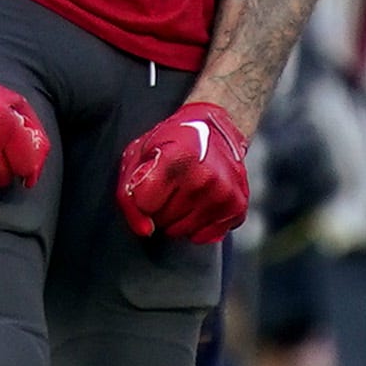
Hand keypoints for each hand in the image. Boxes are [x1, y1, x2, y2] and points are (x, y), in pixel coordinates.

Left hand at [115, 103, 250, 243]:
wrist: (215, 129)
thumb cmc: (171, 141)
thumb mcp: (137, 155)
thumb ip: (128, 195)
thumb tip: (144, 231)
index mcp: (176, 158)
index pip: (144, 204)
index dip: (141, 197)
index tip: (149, 183)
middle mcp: (204, 177)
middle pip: (162, 220)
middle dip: (159, 207)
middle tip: (169, 185)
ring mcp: (224, 194)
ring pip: (180, 231)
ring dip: (176, 218)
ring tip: (184, 191)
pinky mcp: (237, 208)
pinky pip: (202, 237)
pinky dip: (197, 225)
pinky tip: (200, 201)